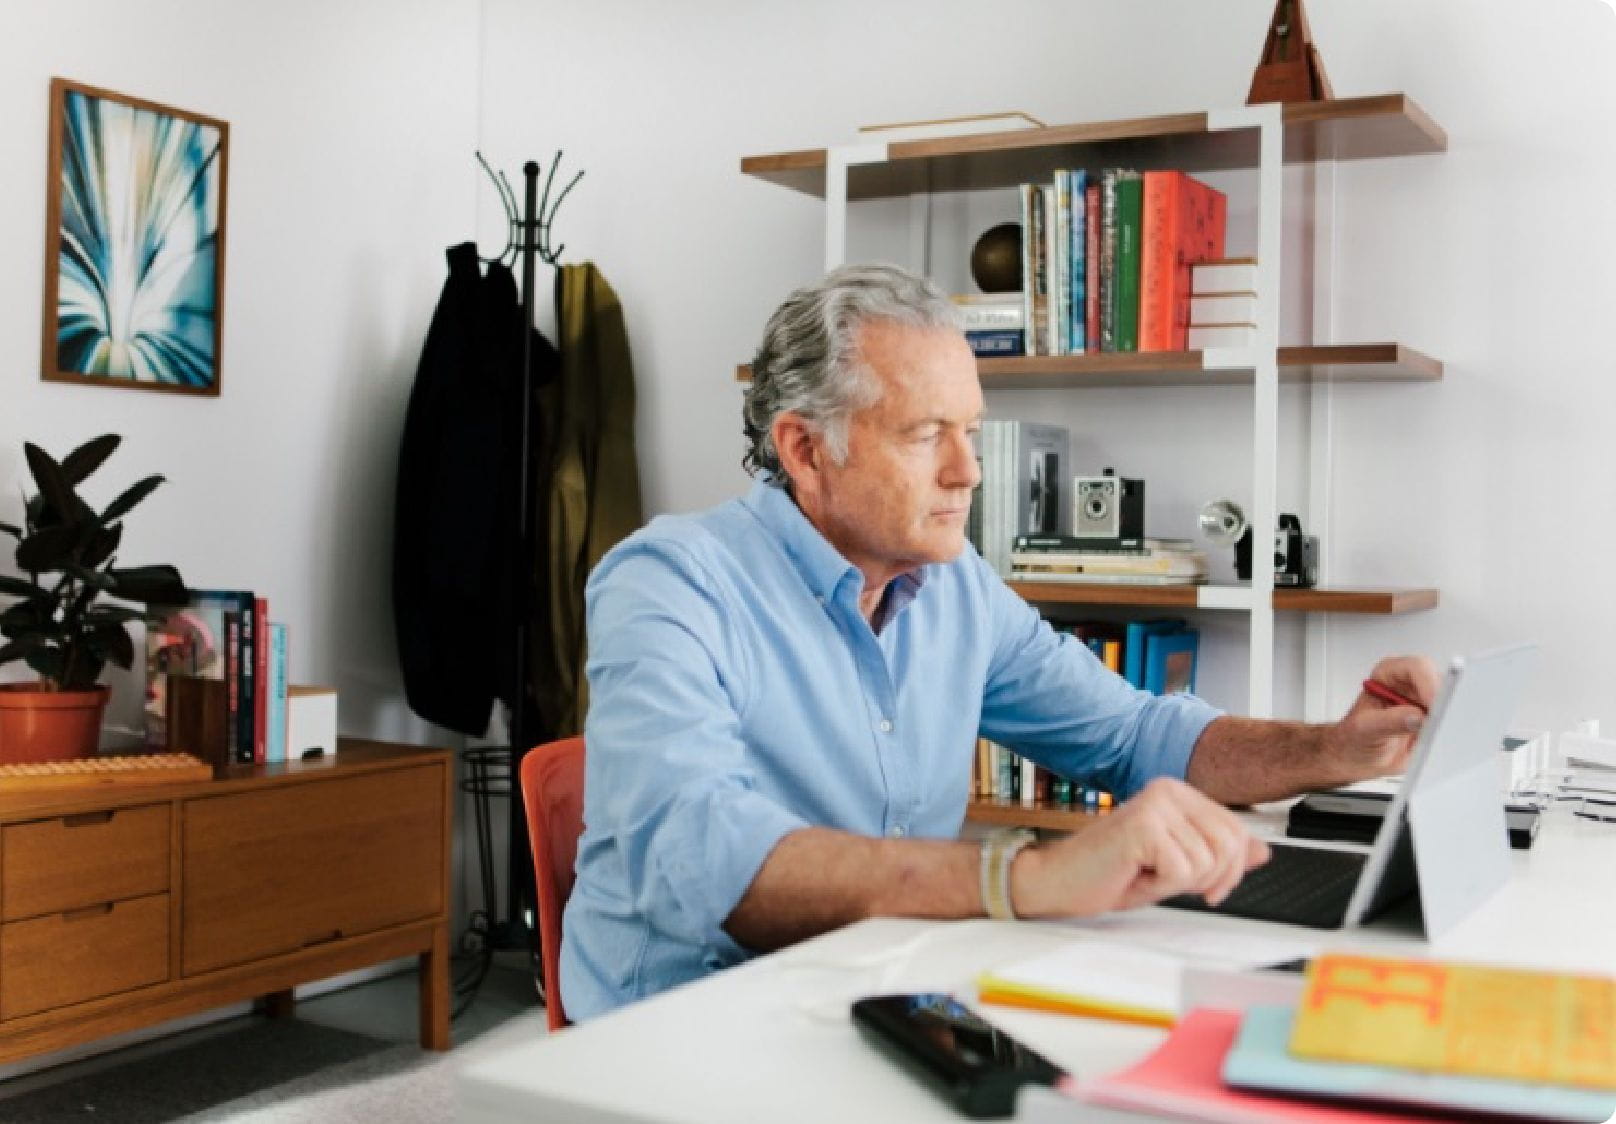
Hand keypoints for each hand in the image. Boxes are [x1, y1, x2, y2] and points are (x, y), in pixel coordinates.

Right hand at [1010, 777, 1269, 916]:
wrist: (1056, 882)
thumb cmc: (1108, 873)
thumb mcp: (1176, 865)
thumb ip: (1217, 854)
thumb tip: (1261, 852)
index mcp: (1177, 793)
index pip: (1236, 831)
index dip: (1229, 870)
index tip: (1208, 889)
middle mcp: (1167, 790)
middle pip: (1230, 844)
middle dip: (1208, 878)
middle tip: (1169, 882)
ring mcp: (1155, 804)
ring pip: (1207, 861)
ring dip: (1176, 883)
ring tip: (1144, 874)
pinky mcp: (1142, 825)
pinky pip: (1181, 871)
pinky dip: (1160, 887)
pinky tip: (1133, 875)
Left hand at [1327, 655, 1441, 781]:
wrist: (1357, 758)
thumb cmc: (1353, 739)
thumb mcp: (1365, 730)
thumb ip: (1389, 722)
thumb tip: (1416, 717)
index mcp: (1387, 675)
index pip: (1415, 667)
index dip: (1428, 683)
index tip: (1434, 704)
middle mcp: (1408, 684)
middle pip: (1439, 682)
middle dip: (1443, 702)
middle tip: (1440, 722)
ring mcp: (1423, 702)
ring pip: (1449, 702)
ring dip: (1446, 718)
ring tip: (1431, 735)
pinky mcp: (1434, 720)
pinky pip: (1451, 722)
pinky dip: (1447, 732)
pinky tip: (1434, 741)